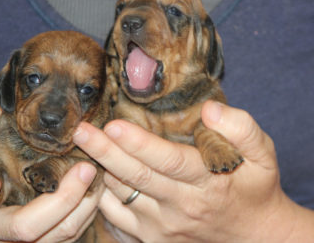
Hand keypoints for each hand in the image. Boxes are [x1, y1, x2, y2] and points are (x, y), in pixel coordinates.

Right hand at [0, 105, 100, 241]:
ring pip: (49, 238)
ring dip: (78, 208)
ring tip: (95, 175)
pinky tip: (93, 192)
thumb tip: (16, 103)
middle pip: (22, 228)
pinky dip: (81, 216)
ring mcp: (7, 239)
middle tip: (84, 169)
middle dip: (59, 201)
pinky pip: (60, 239)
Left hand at [73, 101, 313, 241]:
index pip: (167, 160)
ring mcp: (163, 227)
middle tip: (80, 131)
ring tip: (86, 146)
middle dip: (104, 152)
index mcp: (206, 182)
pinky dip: (103, 196)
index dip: (138, 143)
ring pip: (121, 196)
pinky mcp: (152, 239)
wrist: (253, 234)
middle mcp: (181, 206)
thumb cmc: (253, 186)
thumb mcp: (261, 155)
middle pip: (136, 177)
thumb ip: (241, 129)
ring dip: (102, 171)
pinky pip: (116, 218)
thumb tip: (209, 110)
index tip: (112, 125)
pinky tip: (96, 176)